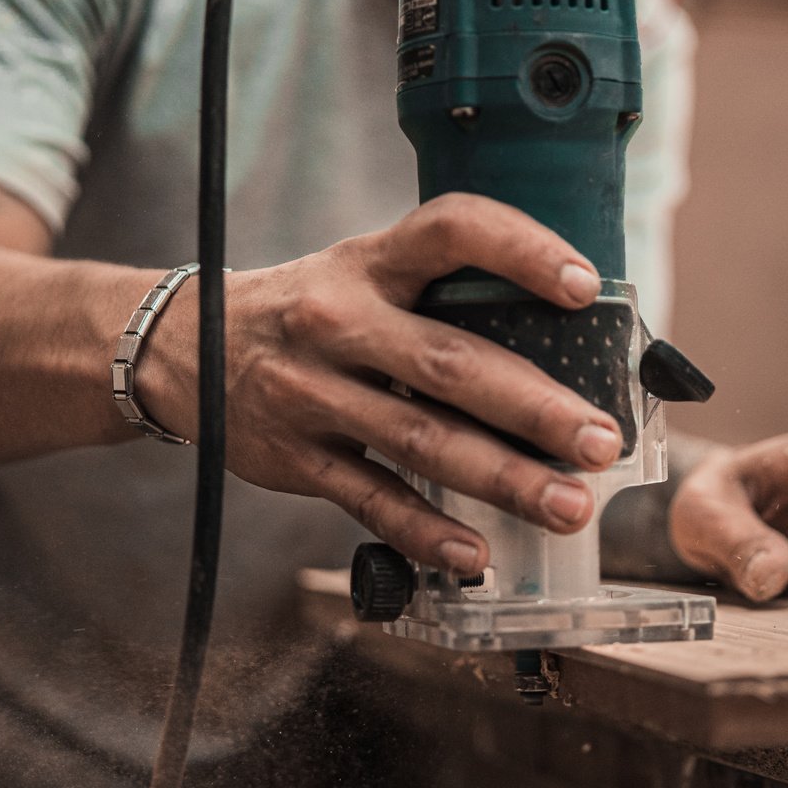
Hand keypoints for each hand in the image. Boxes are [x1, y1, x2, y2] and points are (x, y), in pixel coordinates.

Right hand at [140, 193, 623, 578]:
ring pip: (421, 441)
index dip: (519, 250)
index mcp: (370, 263)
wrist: (185, 348)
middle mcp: (339, 322)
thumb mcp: (363, 272)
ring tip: (568, 505)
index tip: (581, 285)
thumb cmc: (312, 308)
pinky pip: (370, 501)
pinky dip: (426, 532)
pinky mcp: (295, 457)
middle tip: (602, 440)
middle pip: (450, 363)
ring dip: (503, 479)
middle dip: (535, 407)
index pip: (450, 232)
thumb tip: (569, 335)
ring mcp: (313, 393)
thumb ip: (441, 295)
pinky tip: (476, 555)